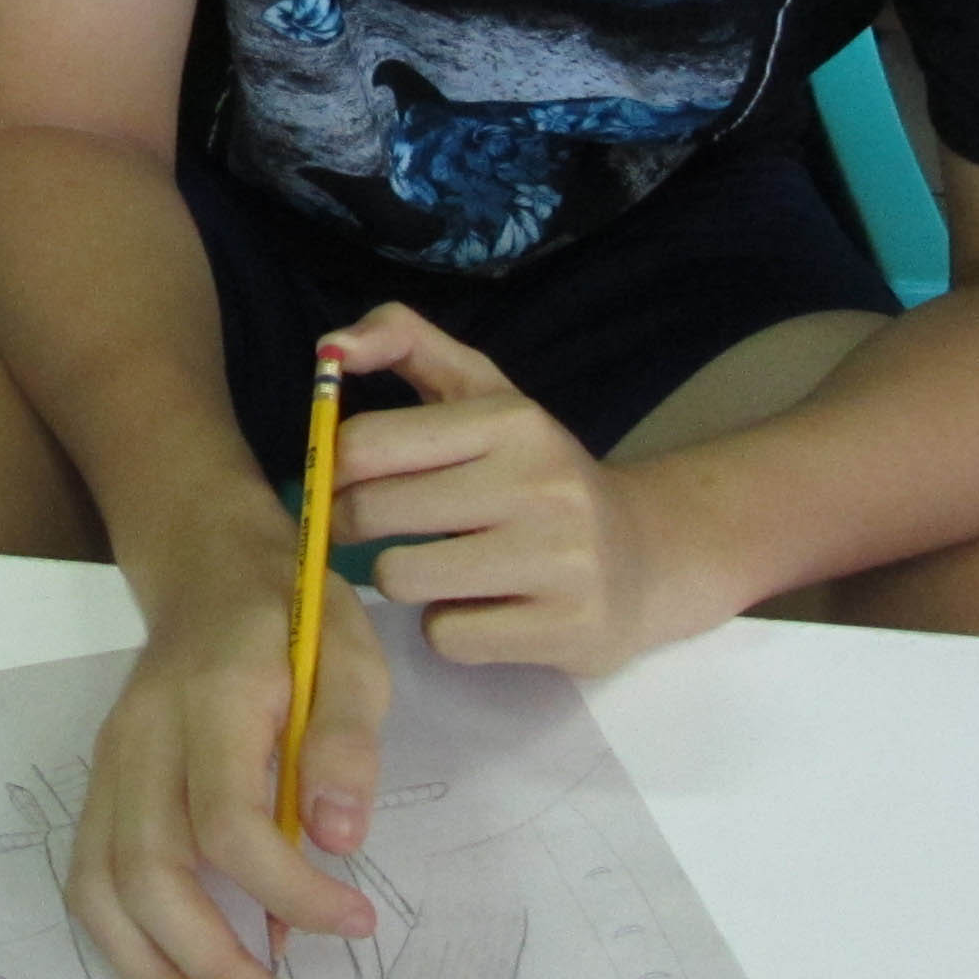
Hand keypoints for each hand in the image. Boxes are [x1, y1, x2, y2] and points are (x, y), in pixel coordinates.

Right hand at [64, 530, 387, 978]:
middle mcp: (141, 738)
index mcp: (209, 699)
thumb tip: (337, 838)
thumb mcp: (352, 654)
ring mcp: (109, 765)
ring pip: (102, 889)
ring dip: (157, 974)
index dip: (290, 891)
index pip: (228, 821)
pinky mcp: (100, 789)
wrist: (206, 570)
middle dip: (217, 963)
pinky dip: (125, 949)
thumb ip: (347, 738)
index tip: (356, 921)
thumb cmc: (292, 615)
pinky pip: (89, 882)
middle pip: (152, 873)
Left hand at [325, 304, 734, 674]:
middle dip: (355, 524)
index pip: (366, 443)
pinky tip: (483, 607)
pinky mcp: (563, 629)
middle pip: (371, 512)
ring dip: (405, 578)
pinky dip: (450, 627)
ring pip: (400, 577)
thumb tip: (331, 346)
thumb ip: (406, 342)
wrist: (647, 557)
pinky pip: (446, 636)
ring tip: (441, 566)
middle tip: (379, 529)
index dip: (336, 470)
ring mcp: (557, 560)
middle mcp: (539, 484)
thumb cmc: (536, 472)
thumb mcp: (484, 393)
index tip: (350, 482)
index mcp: (511, 420)